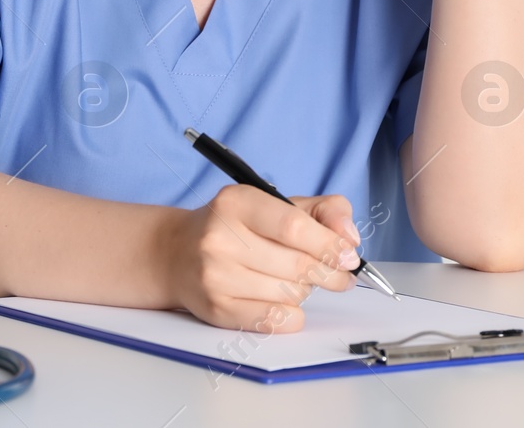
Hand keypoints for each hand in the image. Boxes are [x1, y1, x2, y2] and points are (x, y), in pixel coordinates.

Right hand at [160, 185, 360, 331]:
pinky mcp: (215, 308)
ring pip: (290, 294)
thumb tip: (349, 237)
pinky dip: (290, 315)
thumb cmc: (234, 227)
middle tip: (336, 275)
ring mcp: (214, 275)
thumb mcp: (275, 204)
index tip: (348, 257)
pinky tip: (282, 301)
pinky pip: (274, 320)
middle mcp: (219, 237)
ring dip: (303, 291)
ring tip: (290, 280)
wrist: (174, 253)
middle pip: (297, 265)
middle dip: (327, 274)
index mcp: (236, 202)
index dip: (330, 245)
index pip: (294, 226)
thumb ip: (322, 211)